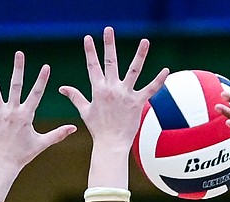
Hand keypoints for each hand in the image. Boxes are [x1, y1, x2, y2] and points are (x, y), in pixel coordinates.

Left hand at [0, 51, 76, 175]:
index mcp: (26, 116)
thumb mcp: (42, 143)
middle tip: (19, 53)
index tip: (46, 66)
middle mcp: (11, 112)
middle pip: (15, 86)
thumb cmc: (23, 155)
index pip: (36, 94)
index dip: (42, 80)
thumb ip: (58, 134)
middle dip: (18, 69)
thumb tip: (74, 128)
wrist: (2, 165)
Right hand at [60, 28, 168, 149]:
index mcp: (98, 90)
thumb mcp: (84, 110)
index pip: (92, 66)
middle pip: (110, 62)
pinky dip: (159, 80)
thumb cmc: (98, 129)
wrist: (111, 144)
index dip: (90, 51)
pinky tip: (167, 70)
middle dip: (109, 45)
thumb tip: (62, 88)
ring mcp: (125, 95)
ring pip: (133, 71)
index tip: (88, 38)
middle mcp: (112, 89)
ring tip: (145, 41)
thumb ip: (75, 96)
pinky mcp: (138, 103)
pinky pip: (150, 89)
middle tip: (108, 30)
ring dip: (140, 55)